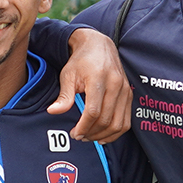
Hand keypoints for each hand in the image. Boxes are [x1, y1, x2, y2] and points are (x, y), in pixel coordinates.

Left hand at [51, 27, 130, 142]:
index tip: (74, 133)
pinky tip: (102, 135)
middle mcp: (115, 85)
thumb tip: (53, 112)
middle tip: (79, 136)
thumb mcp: (68, 75)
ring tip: (89, 137)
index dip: (83, 127)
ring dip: (103, 135)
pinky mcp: (129, 95)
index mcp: (99, 79)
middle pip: (106, 120)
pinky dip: (115, 132)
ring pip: (118, 124)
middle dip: (91, 133)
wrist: (99, 46)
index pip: (93, 112)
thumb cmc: (81, 61)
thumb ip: (64, 96)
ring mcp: (125, 90)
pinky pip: (126, 121)